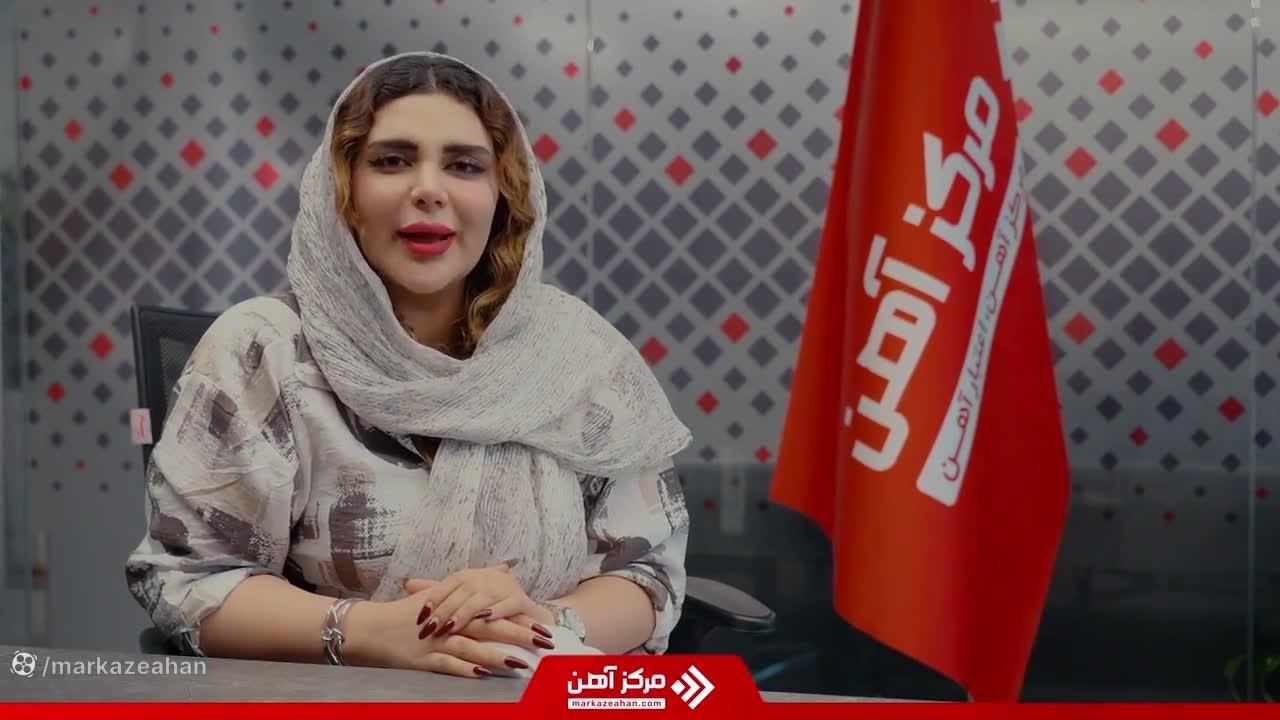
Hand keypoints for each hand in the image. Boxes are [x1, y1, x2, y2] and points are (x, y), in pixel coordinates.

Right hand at [341, 588, 551, 677]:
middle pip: (488, 628)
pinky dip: (464, 668)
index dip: (519, 618)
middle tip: (544, 641)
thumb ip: (476, 584)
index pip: (493, 612)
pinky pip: (446, 664)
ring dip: (496, 656)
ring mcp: (436, 642)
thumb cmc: (407, 614)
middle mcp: (449, 624)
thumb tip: (505, 566)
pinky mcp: (423, 660)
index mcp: (456, 608)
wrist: (371, 627)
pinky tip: (481, 674)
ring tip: (520, 663)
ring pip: (471, 648)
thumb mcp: (442, 594)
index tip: (544, 624)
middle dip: (518, 635)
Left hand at [404, 563, 555, 638]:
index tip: (418, 618)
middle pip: (460, 594)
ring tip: (451, 627)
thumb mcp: (462, 595)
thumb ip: (437, 591)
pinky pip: (509, 604)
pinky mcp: (522, 600)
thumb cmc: (489, 603)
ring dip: (465, 614)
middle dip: (444, 612)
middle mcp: (485, 578)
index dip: (432, 601)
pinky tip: (486, 619)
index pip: (446, 585)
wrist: (525, 609)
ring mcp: (504, 587)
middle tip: (430, 629)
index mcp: (468, 576)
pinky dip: (498, 611)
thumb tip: (406, 583)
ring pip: (480, 599)